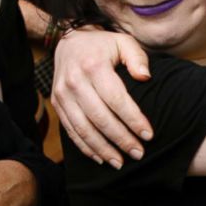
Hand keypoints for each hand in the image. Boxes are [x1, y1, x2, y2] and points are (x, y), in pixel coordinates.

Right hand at [51, 28, 151, 166]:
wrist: (69, 42)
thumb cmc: (102, 45)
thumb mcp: (123, 42)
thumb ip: (137, 58)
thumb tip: (145, 77)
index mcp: (93, 65)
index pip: (116, 98)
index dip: (133, 119)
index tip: (148, 135)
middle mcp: (75, 81)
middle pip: (100, 117)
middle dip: (121, 139)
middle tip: (138, 153)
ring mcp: (63, 94)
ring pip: (83, 129)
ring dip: (102, 149)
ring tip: (120, 162)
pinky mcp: (57, 104)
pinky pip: (70, 130)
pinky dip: (85, 147)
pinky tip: (100, 158)